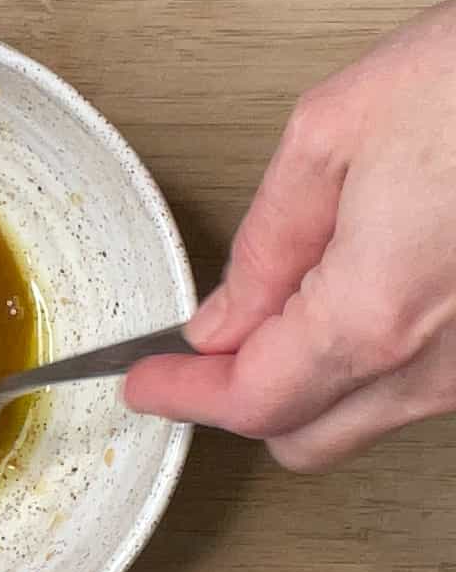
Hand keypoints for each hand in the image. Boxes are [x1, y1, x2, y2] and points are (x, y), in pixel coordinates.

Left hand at [126, 0, 455, 470]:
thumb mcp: (333, 135)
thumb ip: (266, 246)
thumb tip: (221, 318)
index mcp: (374, 312)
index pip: (249, 399)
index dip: (182, 395)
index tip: (145, 381)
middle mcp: (439, 365)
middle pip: (303, 436)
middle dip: (240, 399)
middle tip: (201, 349)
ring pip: (363, 418)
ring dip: (305, 382)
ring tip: (280, 308)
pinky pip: (418, 390)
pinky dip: (368, 364)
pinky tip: (357, 300)